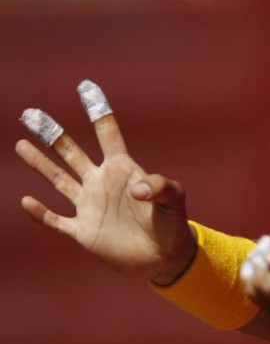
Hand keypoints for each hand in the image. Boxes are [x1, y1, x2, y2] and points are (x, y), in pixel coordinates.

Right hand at [16, 81, 195, 283]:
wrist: (164, 256)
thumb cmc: (173, 222)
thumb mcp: (174, 198)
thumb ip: (159, 187)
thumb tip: (136, 190)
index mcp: (123, 168)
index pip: (106, 133)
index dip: (97, 110)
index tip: (85, 87)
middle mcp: (101, 182)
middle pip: (71, 152)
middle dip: (51, 134)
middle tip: (30, 114)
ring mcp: (90, 206)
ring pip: (58, 180)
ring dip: (40, 163)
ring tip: (20, 144)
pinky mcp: (84, 232)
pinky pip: (57, 221)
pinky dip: (41, 213)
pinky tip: (27, 201)